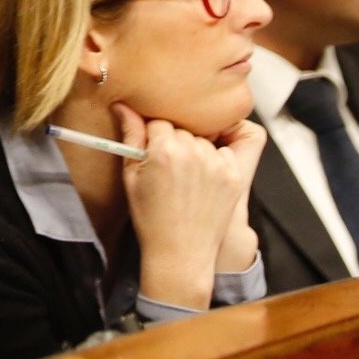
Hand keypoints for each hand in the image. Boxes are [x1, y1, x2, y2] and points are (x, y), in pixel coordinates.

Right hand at [118, 104, 266, 308]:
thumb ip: (131, 136)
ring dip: (196, 149)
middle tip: (169, 166)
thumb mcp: (131, 176)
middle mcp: (193, 152)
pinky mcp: (234, 176)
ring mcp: (217, 164)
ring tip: (187, 176)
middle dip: (175, 141)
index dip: (153, 137)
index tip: (152, 151)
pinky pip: (223, 152)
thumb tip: (123, 105)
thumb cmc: (151, 217)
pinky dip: (215, 160)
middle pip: (182, 128)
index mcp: (163, 150)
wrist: (180, 253)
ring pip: (203, 139)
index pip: (158, 121)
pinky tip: (204, 179)